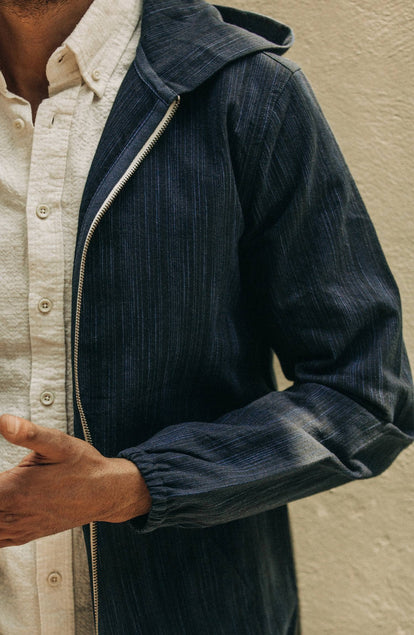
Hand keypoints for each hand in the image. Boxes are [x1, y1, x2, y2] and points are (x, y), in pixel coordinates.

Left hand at [0, 414, 150, 546]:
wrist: (107, 492)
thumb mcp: (58, 443)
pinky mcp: (25, 534)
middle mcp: (13, 512)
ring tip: (2, 493)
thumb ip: (27, 433)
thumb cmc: (84, 466)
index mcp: (14, 489)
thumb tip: (3, 421)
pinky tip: (0, 515)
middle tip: (2, 481)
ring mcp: (18, 527)